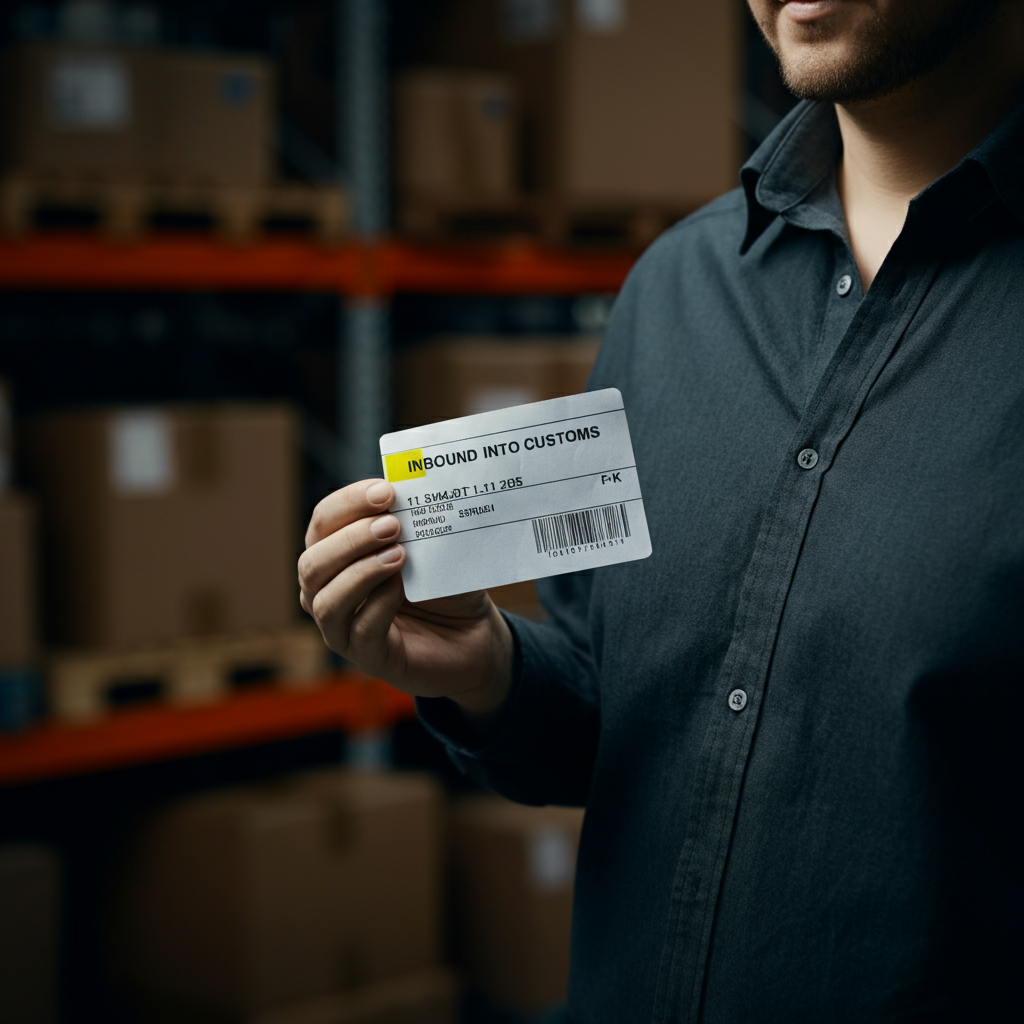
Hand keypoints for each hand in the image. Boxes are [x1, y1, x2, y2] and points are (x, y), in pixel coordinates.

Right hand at [299, 479, 512, 716]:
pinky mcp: (370, 657)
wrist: (475, 633)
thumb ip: (412, 521)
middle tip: (392, 525)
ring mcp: (344, 629)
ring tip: (399, 555)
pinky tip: (401, 588)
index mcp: (336, 555)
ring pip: (325, 601)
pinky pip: (360, 631)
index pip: (323, 522)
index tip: (386, 491)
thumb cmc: (444, 583)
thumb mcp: (429, 546)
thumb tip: (406, 488)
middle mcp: (328, 591)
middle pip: (311, 563)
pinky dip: (378, 605)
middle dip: (350, 539)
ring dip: (361, 572)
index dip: (348, 503)